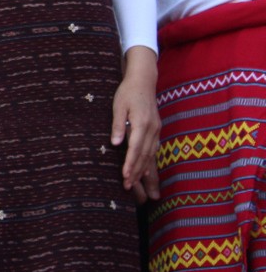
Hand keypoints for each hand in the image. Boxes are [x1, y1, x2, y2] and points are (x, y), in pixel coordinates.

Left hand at [112, 47, 159, 200]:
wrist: (144, 81)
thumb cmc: (127, 93)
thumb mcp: (118, 105)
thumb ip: (118, 124)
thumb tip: (115, 143)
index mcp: (141, 123)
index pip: (135, 148)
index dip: (130, 164)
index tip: (125, 177)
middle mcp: (152, 130)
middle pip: (145, 156)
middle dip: (137, 174)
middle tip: (129, 189)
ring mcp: (156, 131)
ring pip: (151, 156)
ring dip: (146, 173)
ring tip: (143, 190)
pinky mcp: (156, 131)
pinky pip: (155, 151)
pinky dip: (151, 164)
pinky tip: (149, 175)